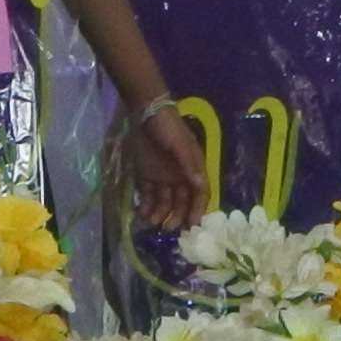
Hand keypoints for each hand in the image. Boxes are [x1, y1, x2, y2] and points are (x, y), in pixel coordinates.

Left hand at [128, 100, 206, 227]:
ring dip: (159, 213)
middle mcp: (179, 176)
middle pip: (181, 201)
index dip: (198, 209)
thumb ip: (188, 164)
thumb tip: (200, 185)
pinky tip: (139, 213)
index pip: (200, 193)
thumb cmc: (168, 127)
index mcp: (193, 168)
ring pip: (164, 202)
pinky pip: (147, 196)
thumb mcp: (179, 144)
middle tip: (166, 228)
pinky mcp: (146, 176)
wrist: (145, 112)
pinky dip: (145, 206)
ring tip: (149, 221)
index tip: (192, 224)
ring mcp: (162, 177)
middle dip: (176, 216)